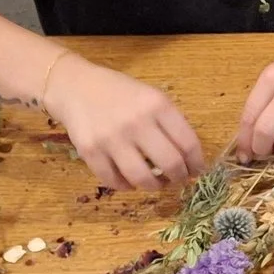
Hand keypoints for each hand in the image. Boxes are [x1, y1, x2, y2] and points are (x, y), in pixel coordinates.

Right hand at [44, 56, 206, 190]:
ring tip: (156, 183)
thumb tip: (189, 159)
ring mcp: (111, 138)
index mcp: (158, 105)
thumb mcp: (151, 97)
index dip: (197, 163)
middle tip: (178, 179)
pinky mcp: (90, 152)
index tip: (197, 170)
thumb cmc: (120, 93)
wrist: (76, 87)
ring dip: (154, 187)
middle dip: (179, 177)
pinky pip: (114, 181)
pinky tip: (130, 181)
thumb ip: (170, 123)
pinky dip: (126, 186)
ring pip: (143, 178)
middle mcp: (136, 122)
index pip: (188, 143)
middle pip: (170, 164)